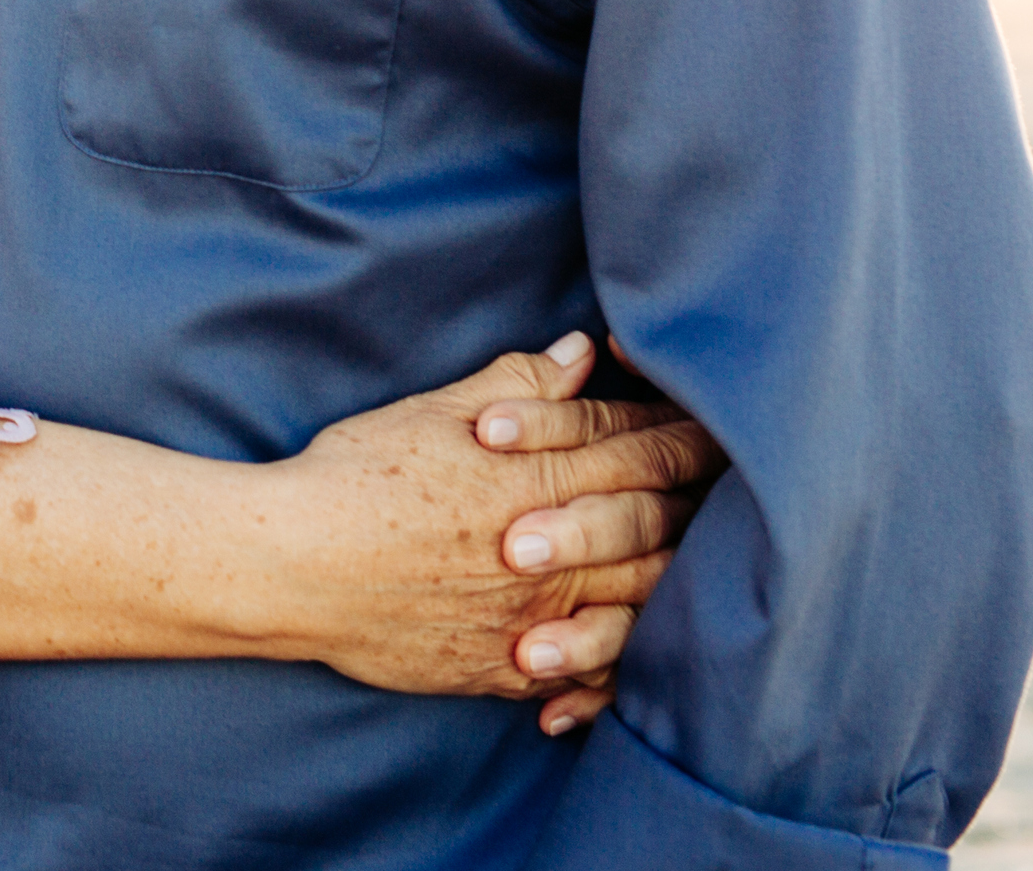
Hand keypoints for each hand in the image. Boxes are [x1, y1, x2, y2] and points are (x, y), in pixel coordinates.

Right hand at [246, 332, 718, 733]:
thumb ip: (517, 383)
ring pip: (642, 608)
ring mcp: (538, 619)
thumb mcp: (432, 412)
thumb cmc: (355, 477)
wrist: (295, 566)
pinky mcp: (506, 669)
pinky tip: (630, 661)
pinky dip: (617, 669)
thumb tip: (579, 353)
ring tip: (700, 574)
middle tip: (738, 492)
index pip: (640, 448)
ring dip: (677, 588)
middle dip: (701, 505)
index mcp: (540, 476)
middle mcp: (555, 552)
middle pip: (660, 527)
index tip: (711, 422)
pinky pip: (588, 679)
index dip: (683, 432)